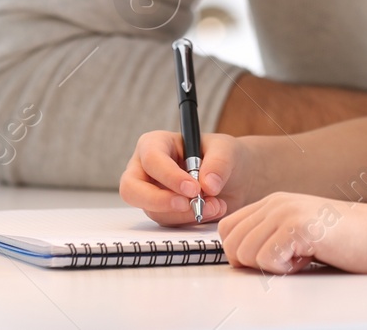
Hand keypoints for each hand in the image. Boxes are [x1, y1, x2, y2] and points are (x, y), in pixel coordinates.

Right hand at [119, 130, 250, 224]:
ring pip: (154, 211)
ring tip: (216, 205)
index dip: (169, 176)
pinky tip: (214, 209)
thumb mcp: (226, 150)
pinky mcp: (163, 212)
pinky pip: (169, 222)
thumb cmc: (223, 155)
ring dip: (186, 213)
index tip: (194, 189)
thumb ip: (219, 163)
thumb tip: (208, 185)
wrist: (235, 178)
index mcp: (155, 144)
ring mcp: (152, 193)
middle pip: (131, 189)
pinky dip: (192, 220)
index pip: (151, 160)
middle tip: (189, 205)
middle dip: (159, 201)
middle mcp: (146, 169)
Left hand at [218, 192, 366, 274]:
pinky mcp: (298, 226)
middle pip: (232, 243)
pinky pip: (266, 259)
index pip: (229, 229)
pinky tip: (308, 258)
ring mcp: (286, 212)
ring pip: (245, 254)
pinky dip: (284, 269)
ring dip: (272, 267)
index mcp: (274, 203)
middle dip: (254, 264)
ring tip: (301, 259)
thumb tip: (243, 259)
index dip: (241, 253)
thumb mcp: (302, 233)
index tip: (269, 262)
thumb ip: (273, 237)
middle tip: (288, 262)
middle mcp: (276, 203)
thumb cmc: (352, 239)